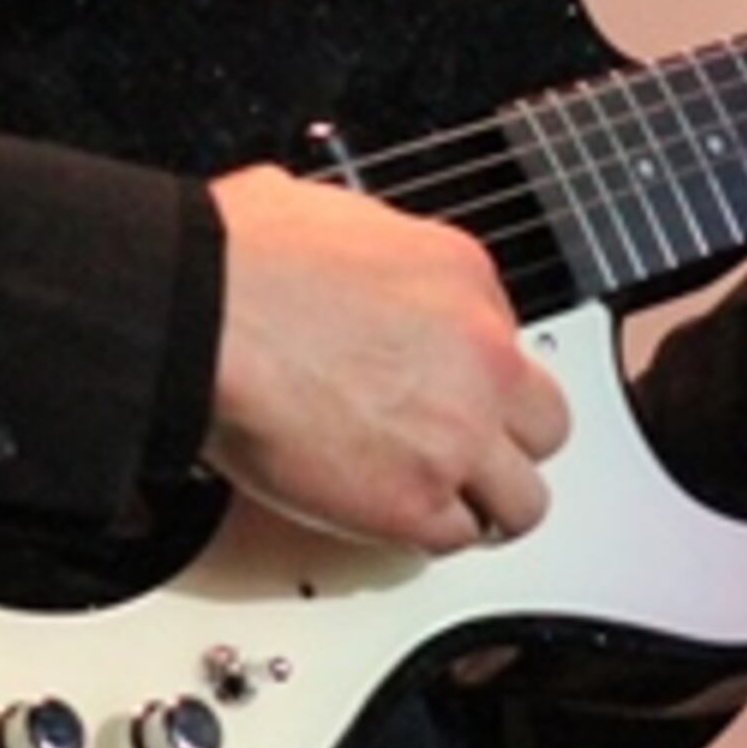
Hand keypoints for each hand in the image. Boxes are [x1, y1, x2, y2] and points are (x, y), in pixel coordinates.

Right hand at [201, 164, 570, 552]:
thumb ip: (359, 242)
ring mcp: (457, 433)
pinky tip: (392, 517)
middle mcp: (480, 355)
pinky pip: (454, 538)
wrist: (202, 317)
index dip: (469, 372)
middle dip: (504, 440)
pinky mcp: (415, 500)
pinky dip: (425, 533)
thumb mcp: (321, 209)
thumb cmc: (236, 261)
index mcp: (461, 275)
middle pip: (544, 422)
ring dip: (483, 501)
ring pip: (523, 499)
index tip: (441, 385)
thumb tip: (333, 243)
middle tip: (462, 449)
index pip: (506, 341)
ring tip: (441, 500)